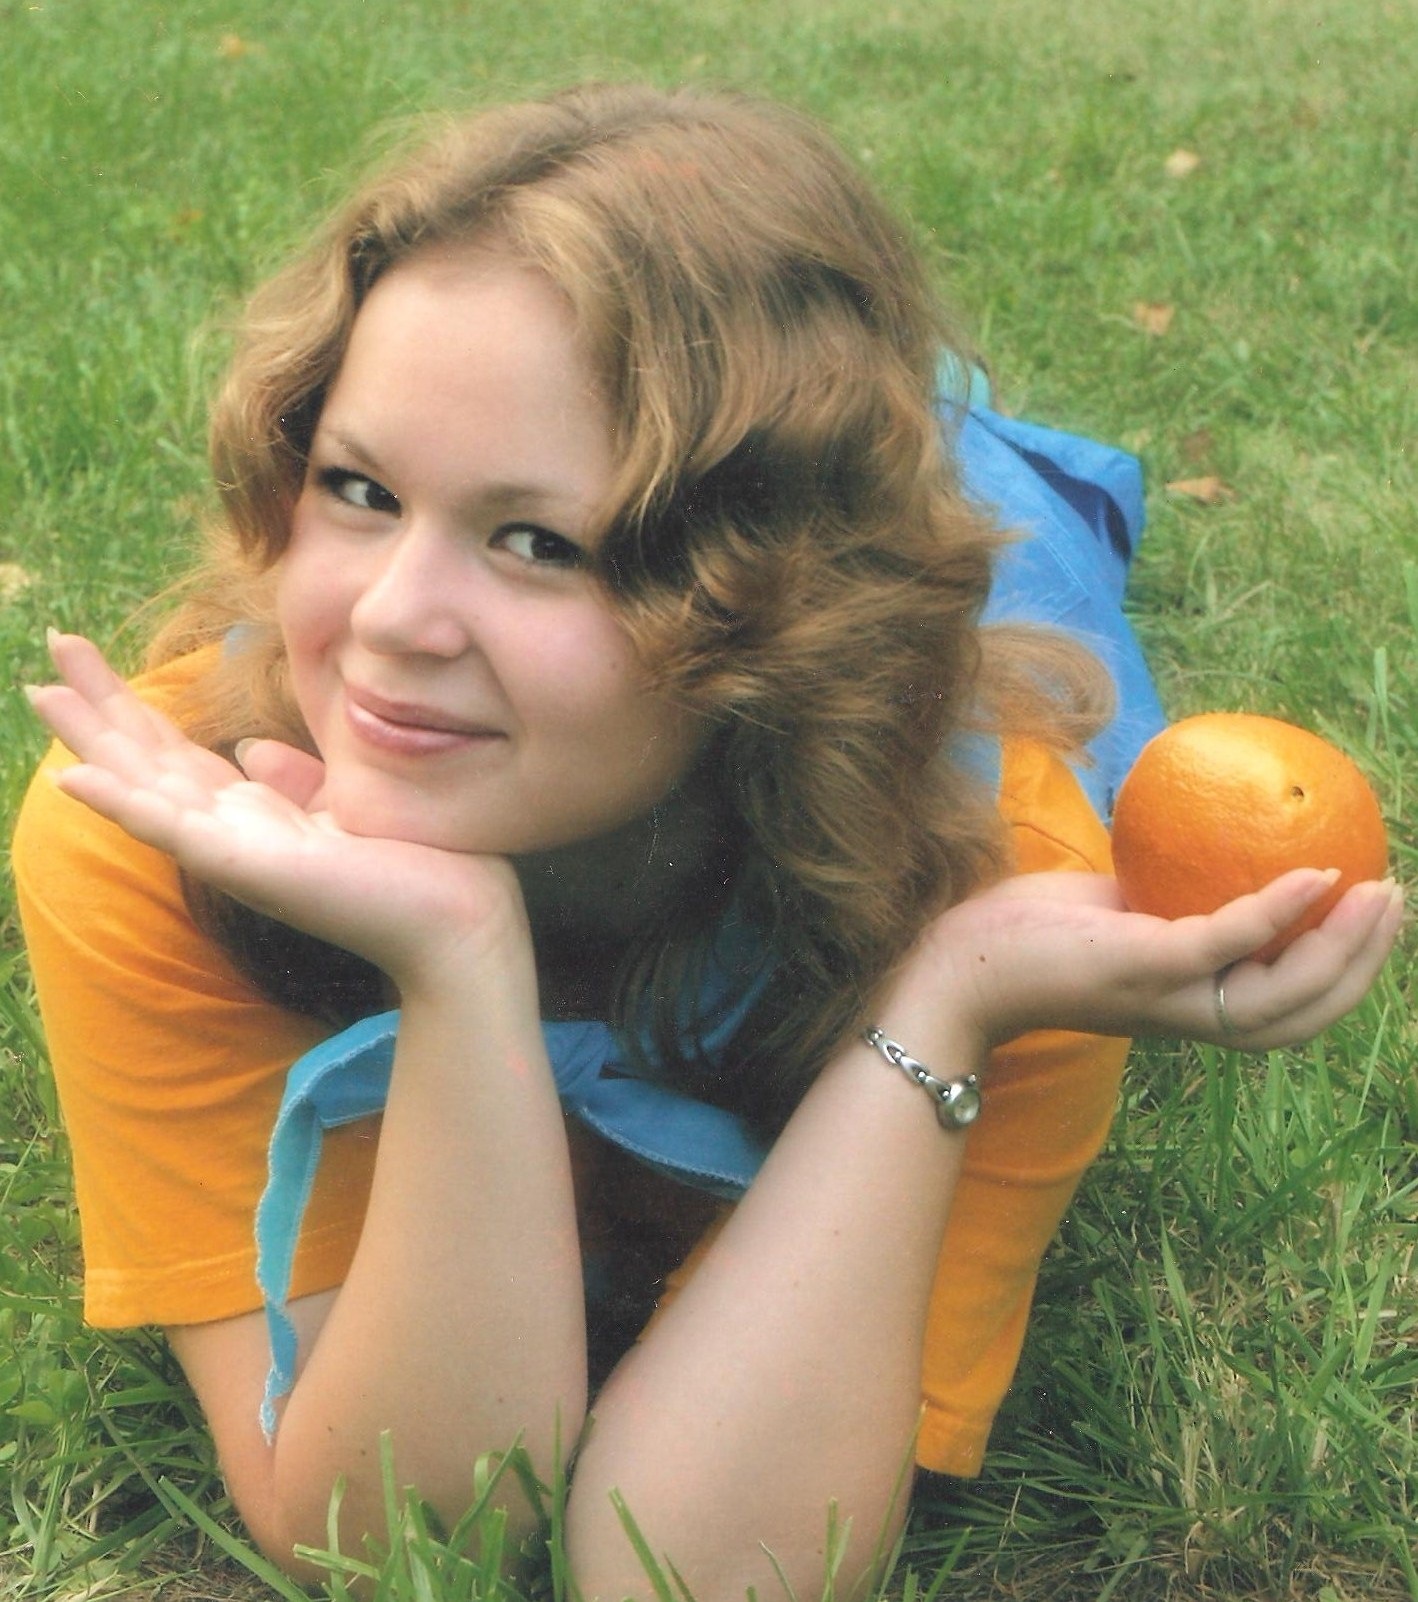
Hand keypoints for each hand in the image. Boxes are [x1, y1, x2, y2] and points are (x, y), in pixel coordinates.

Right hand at [26, 632, 530, 988]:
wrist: (457, 921)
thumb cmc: (413, 868)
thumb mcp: (342, 805)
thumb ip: (294, 780)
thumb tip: (252, 750)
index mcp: (250, 816)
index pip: (173, 752)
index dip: (129, 707)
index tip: (86, 659)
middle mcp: (230, 834)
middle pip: (145, 759)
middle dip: (96, 706)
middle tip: (47, 650)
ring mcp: (232, 853)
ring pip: (142, 787)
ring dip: (90, 741)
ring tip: (42, 692)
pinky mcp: (249, 867)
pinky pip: (173, 830)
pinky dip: (122, 805)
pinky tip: (76, 778)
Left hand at [907, 867, 1401, 1053]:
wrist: (953, 965)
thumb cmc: (1025, 934)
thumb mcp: (1110, 912)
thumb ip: (1160, 897)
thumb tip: (1200, 841)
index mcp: (1184, 1006)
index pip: (1283, 1007)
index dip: (1339, 974)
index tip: (1374, 918)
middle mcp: (1183, 1016)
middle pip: (1302, 1014)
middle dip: (1362, 965)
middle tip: (1396, 899)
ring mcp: (1163, 997)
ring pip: (1280, 994)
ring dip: (1340, 946)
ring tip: (1376, 890)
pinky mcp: (1137, 968)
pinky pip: (1224, 943)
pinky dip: (1274, 912)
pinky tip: (1311, 876)